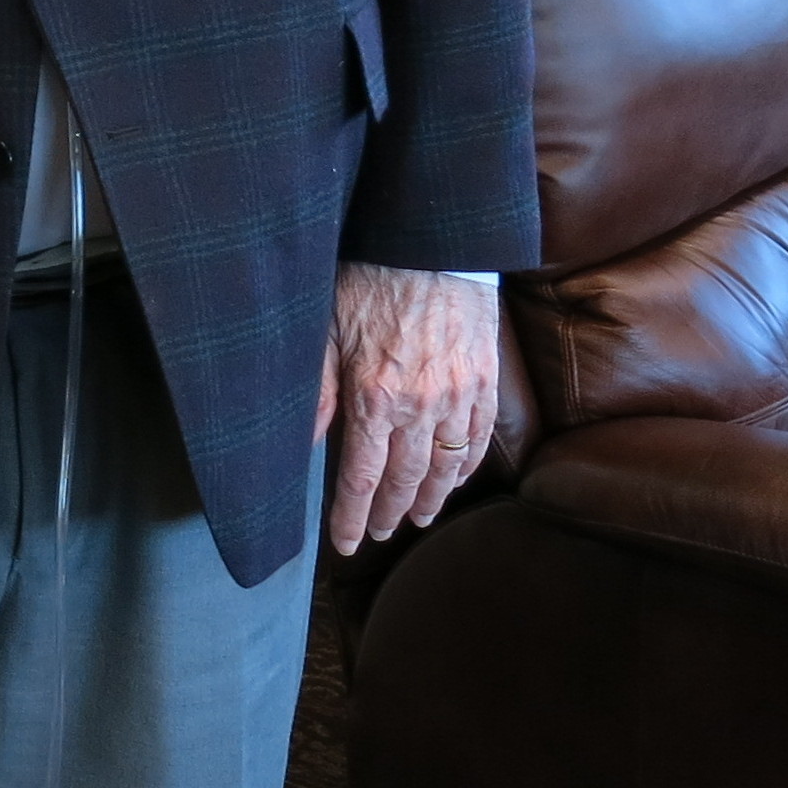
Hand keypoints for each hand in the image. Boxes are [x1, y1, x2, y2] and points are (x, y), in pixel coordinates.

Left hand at [321, 265, 501, 554]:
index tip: (346, 545)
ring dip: (432, 498)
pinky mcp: (486, 379)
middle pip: (406, 480)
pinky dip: (468, 464)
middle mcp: (420, 404)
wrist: (432, 242)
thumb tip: (301, 442)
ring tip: (420, 519)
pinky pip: (480, 435)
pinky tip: (456, 479)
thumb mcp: (325, 329)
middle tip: (380, 534)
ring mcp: (459, 394)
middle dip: (391, 513)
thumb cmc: (369, 278)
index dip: (351, 517)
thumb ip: (316, 392)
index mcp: (374, 396)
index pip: (361, 477)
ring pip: (446, 464)